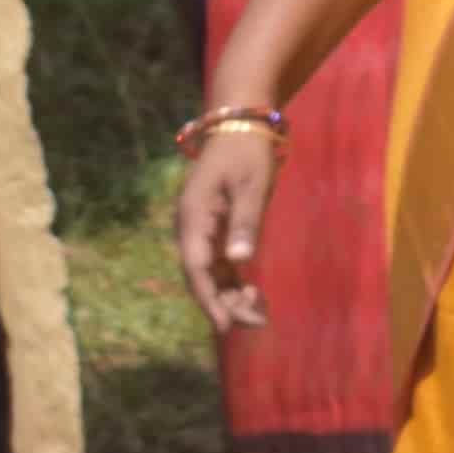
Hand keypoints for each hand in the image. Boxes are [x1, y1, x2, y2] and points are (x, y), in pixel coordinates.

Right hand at [175, 117, 284, 331]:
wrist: (239, 127)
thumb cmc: (247, 152)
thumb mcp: (252, 185)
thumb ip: (246, 222)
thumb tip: (239, 261)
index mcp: (193, 216)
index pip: (196, 267)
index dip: (209, 298)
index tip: (225, 325)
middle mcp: (191, 228)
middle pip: (201, 277)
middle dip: (225, 303)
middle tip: (257, 322)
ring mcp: (202, 231)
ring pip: (211, 275)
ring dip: (231, 297)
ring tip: (262, 314)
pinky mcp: (215, 232)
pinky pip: (220, 266)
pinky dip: (235, 283)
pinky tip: (255, 297)